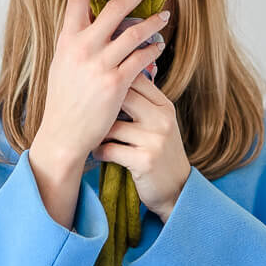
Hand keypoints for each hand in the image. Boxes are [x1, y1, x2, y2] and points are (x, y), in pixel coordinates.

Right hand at [31, 0, 171, 171]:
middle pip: (114, 7)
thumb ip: (78, 42)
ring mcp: (99, 64)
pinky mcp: (116, 83)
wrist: (63, 135)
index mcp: (66, 39)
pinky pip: (141, 58)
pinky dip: (152, 49)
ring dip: (154, 21)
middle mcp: (82, 47)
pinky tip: (159, 45)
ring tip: (166, 15)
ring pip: (134, 32)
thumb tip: (96, 22)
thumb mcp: (62, 64)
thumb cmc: (64, 101)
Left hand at [92, 72, 191, 221]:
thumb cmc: (159, 153)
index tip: (97, 91)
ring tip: (95, 139)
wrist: (176, 189)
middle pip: (122, 97)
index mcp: (165, 106)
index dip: (112, 82)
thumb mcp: (159, 124)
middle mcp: (162, 119)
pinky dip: (100, 152)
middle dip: (101, 106)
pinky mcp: (145, 160)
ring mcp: (155, 140)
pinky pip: (109, 149)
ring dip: (98, 134)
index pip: (136, 78)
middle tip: (89, 116)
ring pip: (112, 126)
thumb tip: (115, 75)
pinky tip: (101, 154)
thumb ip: (142, 102)